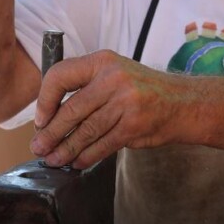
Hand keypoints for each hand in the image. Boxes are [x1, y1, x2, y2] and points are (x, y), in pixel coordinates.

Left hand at [30, 50, 186, 168]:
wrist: (184, 103)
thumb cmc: (143, 90)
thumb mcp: (116, 74)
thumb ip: (86, 87)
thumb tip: (50, 116)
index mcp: (102, 61)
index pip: (60, 76)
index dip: (45, 100)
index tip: (40, 120)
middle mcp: (113, 78)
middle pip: (71, 109)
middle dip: (51, 132)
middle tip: (38, 147)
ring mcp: (125, 102)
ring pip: (85, 131)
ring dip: (66, 149)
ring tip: (53, 159)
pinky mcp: (134, 126)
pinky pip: (102, 145)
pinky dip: (87, 156)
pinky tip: (77, 162)